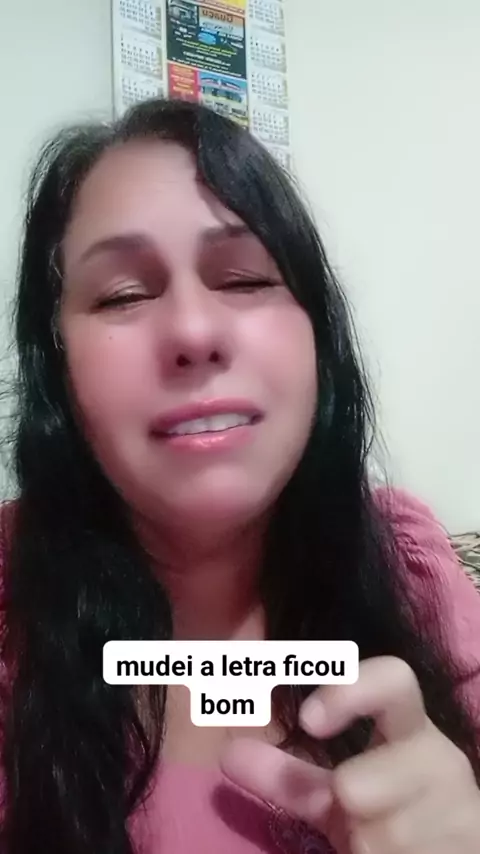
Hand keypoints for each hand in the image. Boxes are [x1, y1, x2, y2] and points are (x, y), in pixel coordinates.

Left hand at [221, 657, 479, 852]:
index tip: (308, 718)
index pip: (394, 680)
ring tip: (380, 840)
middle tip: (352, 803)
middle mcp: (441, 763)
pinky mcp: (467, 845)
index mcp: (412, 729)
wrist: (460, 849)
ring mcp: (459, 812)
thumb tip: (228, 752)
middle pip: (359, 783)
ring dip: (364, 845)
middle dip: (344, 802)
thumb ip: (288, 774)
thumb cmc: (395, 810)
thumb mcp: (339, 794)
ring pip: (377, 837)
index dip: (349, 690)